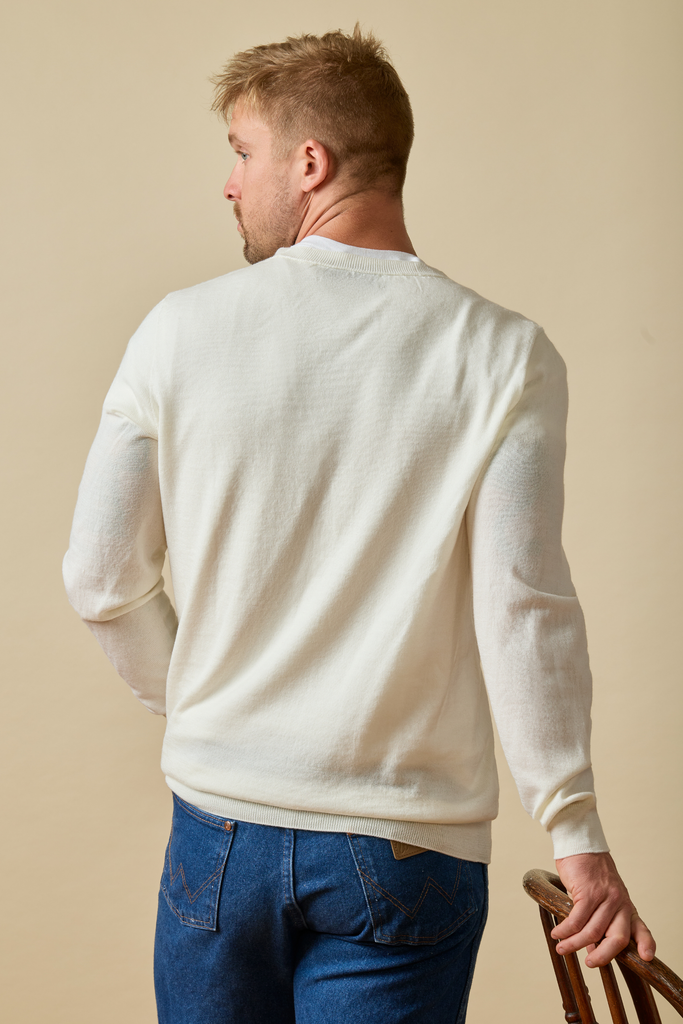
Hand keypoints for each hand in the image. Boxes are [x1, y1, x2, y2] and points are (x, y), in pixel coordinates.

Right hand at [551, 852, 654, 967]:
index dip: (646, 945)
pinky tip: (557, 933)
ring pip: (593, 931)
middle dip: (603, 955)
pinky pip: (576, 919)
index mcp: (626, 905)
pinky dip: (565, 930)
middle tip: (590, 963)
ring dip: (574, 943)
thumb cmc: (589, 872)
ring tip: (562, 947)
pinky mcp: (588, 893)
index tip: (646, 958)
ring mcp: (605, 897)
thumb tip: (589, 947)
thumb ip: (599, 921)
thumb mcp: (601, 897)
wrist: (580, 845)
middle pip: (617, 938)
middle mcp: (620, 903)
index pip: (641, 929)